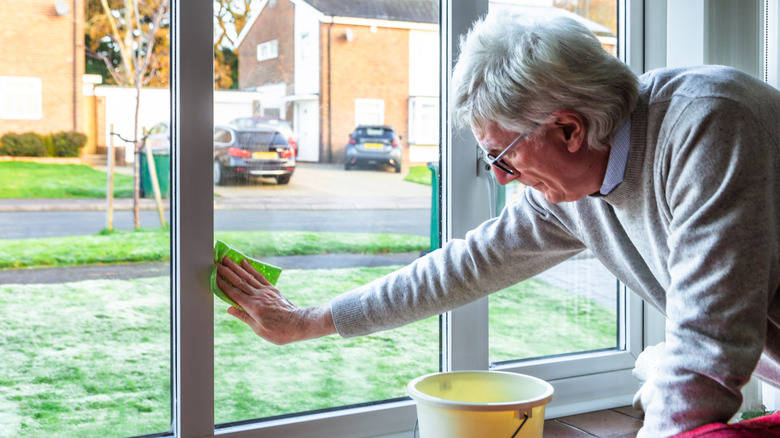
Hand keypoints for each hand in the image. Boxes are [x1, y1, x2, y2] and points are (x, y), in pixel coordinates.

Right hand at [215, 256, 335, 343]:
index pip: (234, 293)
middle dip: (227, 271)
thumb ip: (244, 317)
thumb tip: (229, 309)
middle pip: (239, 281)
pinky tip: (245, 263)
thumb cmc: (280, 331)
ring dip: (236, 267)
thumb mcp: (260, 330)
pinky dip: (251, 269)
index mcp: (253, 307)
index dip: (223, 284)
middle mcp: (259, 296)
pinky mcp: (272, 290)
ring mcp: (266, 291)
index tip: (214, 275)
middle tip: (216, 262)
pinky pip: (259, 277)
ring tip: (227, 259)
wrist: (300, 323)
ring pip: (248, 277)